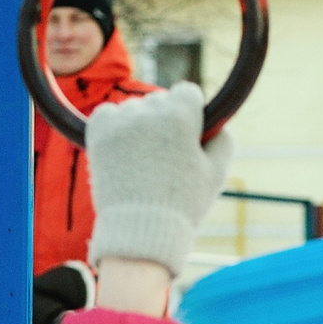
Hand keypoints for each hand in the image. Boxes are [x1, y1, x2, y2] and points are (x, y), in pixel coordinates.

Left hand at [85, 82, 233, 279]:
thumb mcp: (217, 174)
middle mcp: (149, 109)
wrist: (141, 231)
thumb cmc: (183, 204)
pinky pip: (107, 115)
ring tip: (142, 162)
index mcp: (181, 114)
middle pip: (160, 102)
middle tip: (163, 158)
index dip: (190, 116)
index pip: (187, 92)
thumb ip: (224, 140)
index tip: (186, 137)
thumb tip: (217, 123)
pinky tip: (122, 153)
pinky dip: (114, 129)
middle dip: (164, 122)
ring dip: (138, 127)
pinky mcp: (98, 131)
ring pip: (134, 110)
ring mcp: (121, 119)